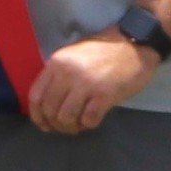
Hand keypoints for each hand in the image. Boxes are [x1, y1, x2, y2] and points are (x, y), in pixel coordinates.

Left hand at [28, 32, 156, 133]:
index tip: (45, 124)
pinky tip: (92, 119)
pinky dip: (88, 124)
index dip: (37, 115)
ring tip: (79, 124)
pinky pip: (88, 120)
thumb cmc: (103, 52)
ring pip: (66, 118)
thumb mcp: (72, 57)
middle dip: (56, 124)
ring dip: (71, 127)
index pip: (35, 96)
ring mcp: (86, 84)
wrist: (134, 43)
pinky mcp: (105, 94)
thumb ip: (58, 76)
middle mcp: (67, 73)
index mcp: (56, 63)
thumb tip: (48, 105)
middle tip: (66, 126)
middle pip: (50, 110)